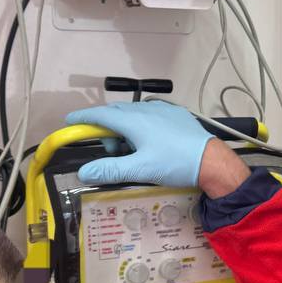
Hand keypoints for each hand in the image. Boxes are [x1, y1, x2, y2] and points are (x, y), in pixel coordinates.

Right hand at [65, 100, 212, 188]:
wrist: (211, 160)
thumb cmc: (175, 163)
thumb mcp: (140, 169)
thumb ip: (110, 170)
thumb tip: (84, 172)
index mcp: (134, 120)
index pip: (100, 115)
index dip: (83, 118)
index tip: (70, 121)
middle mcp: (146, 110)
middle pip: (116, 113)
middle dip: (106, 129)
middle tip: (108, 150)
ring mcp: (163, 110)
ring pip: (134, 114)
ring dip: (124, 129)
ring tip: (131, 151)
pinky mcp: (176, 115)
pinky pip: (150, 115)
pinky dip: (141, 126)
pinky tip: (149, 143)